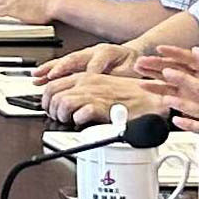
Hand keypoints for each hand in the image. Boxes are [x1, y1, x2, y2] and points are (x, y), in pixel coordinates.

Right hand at [34, 37, 125, 90]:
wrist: (131, 56)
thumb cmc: (131, 63)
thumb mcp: (131, 69)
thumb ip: (120, 74)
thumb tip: (111, 79)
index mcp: (107, 52)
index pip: (97, 61)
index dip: (90, 70)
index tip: (85, 78)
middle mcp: (91, 52)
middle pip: (75, 58)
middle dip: (62, 67)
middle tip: (52, 76)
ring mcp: (83, 56)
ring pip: (64, 61)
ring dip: (50, 68)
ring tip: (38, 76)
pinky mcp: (77, 61)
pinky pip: (61, 66)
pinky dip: (49, 71)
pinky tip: (39, 77)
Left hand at [48, 72, 164, 120]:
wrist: (152, 99)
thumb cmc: (131, 95)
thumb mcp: (103, 86)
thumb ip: (84, 91)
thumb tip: (64, 102)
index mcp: (86, 76)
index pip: (53, 83)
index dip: (46, 98)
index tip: (48, 107)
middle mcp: (88, 83)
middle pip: (52, 93)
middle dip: (50, 108)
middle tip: (58, 117)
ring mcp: (95, 95)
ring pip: (62, 103)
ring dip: (62, 116)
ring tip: (69, 121)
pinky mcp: (103, 108)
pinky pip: (79, 114)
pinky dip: (77, 121)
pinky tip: (82, 123)